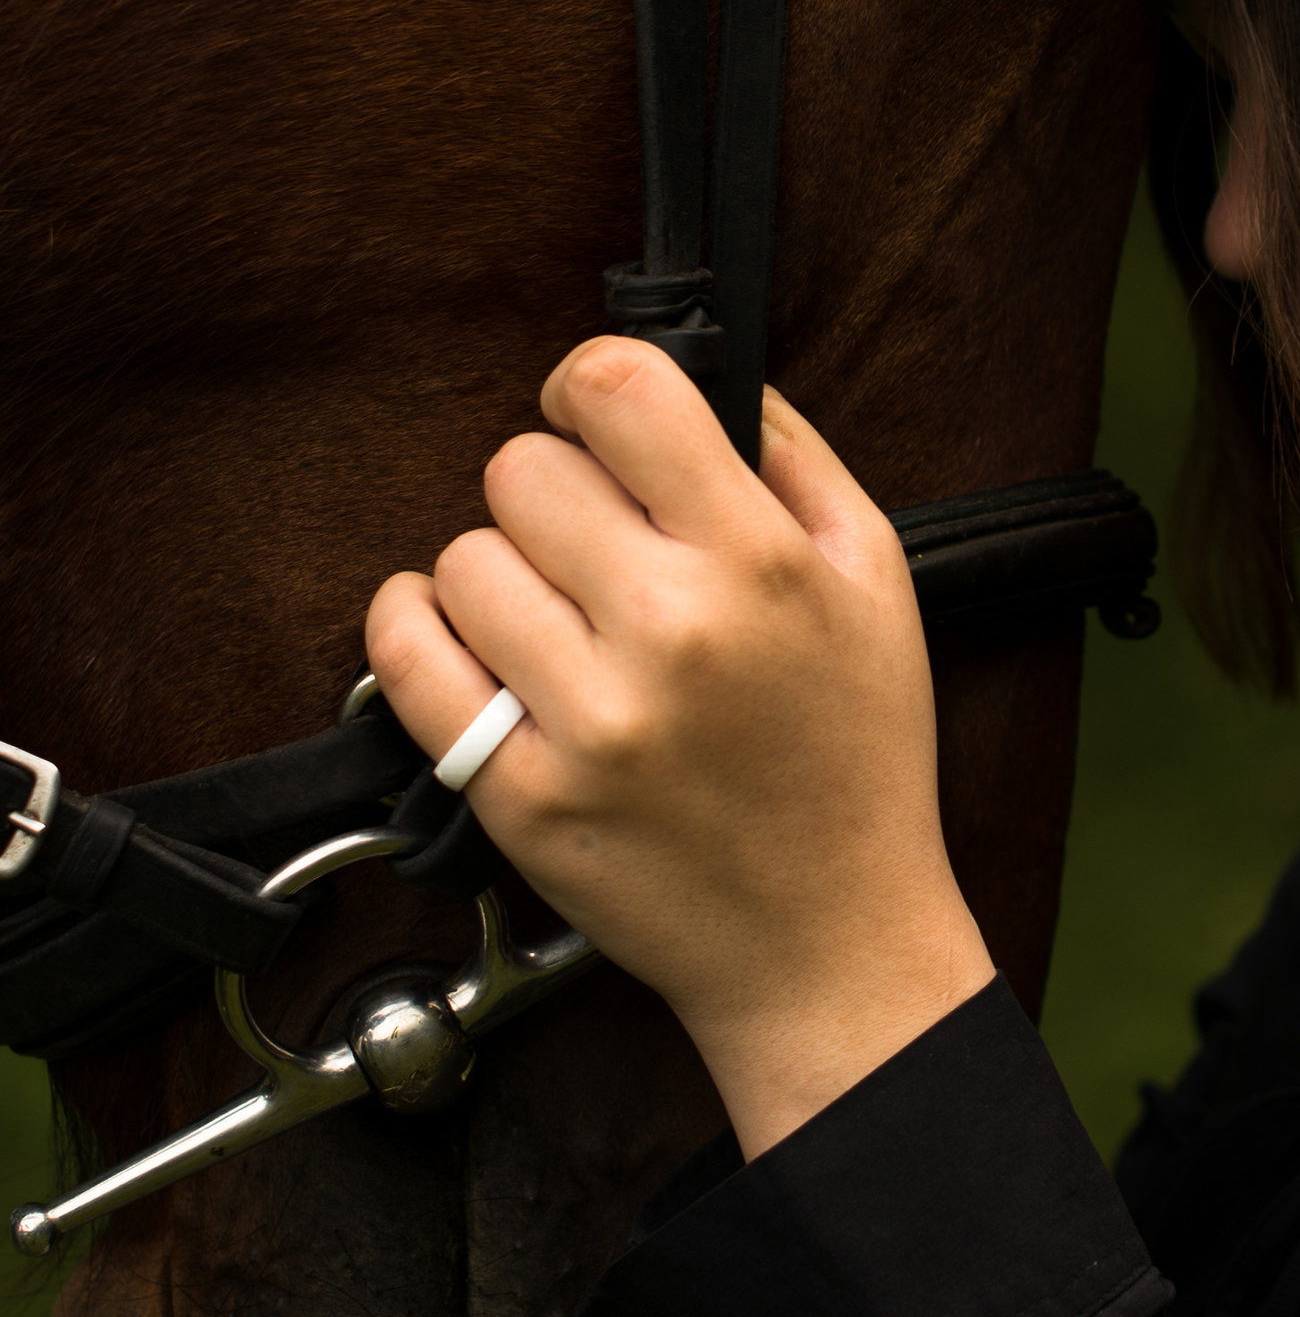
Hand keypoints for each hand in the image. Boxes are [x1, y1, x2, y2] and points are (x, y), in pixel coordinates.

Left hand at [365, 339, 993, 1158]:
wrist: (830, 943)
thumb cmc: (855, 760)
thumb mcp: (878, 583)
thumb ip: (796, 458)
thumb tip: (705, 373)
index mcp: (764, 560)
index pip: (618, 386)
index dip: (589, 386)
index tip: (595, 424)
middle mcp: (674, 630)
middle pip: (522, 468)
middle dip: (553, 496)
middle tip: (594, 554)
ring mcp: (591, 718)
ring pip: (460, 559)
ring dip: (498, 577)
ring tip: (557, 625)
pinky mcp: (523, 795)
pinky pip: (405, 660)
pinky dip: (414, 632)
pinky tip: (466, 643)